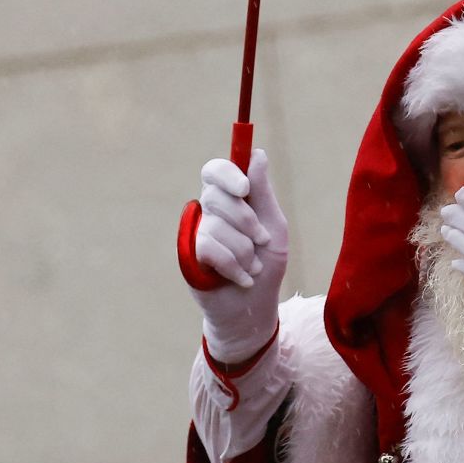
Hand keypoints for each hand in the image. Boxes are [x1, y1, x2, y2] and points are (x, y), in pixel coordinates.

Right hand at [189, 149, 289, 363]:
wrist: (255, 308)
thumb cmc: (267, 265)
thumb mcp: (274, 227)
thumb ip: (263, 193)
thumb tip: (257, 154)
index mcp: (230, 198)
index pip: (215, 170)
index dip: (227, 175)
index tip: (245, 189)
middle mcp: (209, 212)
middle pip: (216, 195)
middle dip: (247, 221)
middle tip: (263, 241)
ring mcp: (196, 234)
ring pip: (218, 226)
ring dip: (245, 252)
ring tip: (252, 267)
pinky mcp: (189, 257)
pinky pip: (210, 248)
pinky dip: (234, 266)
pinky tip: (242, 279)